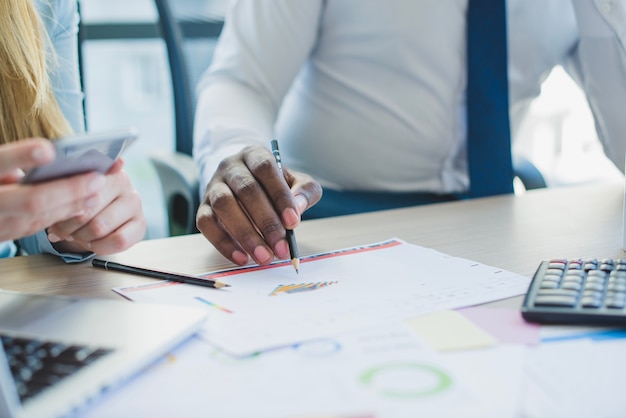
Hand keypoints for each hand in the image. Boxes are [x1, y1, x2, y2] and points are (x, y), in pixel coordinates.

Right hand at [0, 139, 107, 241]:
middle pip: (31, 199)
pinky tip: (82, 205)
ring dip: (72, 204)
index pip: (0, 162)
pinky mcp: (4, 234)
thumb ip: (10, 161)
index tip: (48, 150)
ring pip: (38, 217)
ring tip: (97, 191)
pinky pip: (36, 226)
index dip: (22, 156)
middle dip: (68, 190)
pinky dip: (62, 214)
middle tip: (96, 178)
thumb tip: (50, 158)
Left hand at [46, 159, 146, 254]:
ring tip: (76, 236)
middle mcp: (123, 182)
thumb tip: (67, 183)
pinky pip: (118, 241)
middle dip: (68, 227)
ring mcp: (135, 203)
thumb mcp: (68, 191)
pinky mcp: (141, 224)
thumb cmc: (80, 204)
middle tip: (61, 231)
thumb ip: (67, 184)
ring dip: (82, 237)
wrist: (96, 220)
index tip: (53, 214)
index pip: (78, 188)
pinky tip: (93, 243)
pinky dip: (100, 247)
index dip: (62, 207)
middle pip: (85, 211)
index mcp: (101, 167)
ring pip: (100, 227)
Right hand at [196, 145, 321, 265]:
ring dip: (245, 234)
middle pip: (246, 190)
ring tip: (264, 256)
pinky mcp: (203, 207)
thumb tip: (297, 208)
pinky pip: (206, 224)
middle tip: (281, 248)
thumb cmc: (274, 186)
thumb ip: (304, 192)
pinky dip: (224, 243)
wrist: (245, 186)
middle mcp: (230, 167)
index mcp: (254, 155)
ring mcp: (213, 186)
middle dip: (266, 222)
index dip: (280, 195)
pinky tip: (243, 258)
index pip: (265, 169)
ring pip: (224, 205)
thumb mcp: (296, 183)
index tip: (293, 222)